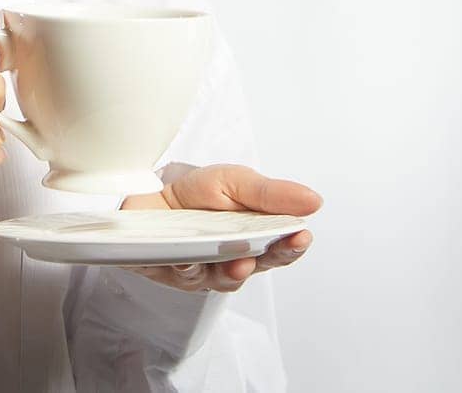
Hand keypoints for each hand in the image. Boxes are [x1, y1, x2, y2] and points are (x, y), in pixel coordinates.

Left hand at [117, 163, 320, 292]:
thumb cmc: (198, 191)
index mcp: (252, 239)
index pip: (279, 249)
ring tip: (237, 261)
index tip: (302, 235)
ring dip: (229, 270)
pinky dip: (186, 267)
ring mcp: (202, 271)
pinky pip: (180, 275)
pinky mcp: (171, 274)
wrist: (148, 191)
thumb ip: (270, 195)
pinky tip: (188, 260)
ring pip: (219, 278)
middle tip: (276, 248)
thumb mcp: (236, 182)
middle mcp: (230, 261)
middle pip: (255, 268)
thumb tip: (313, 201)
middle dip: (267, 259)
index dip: (292, 246)